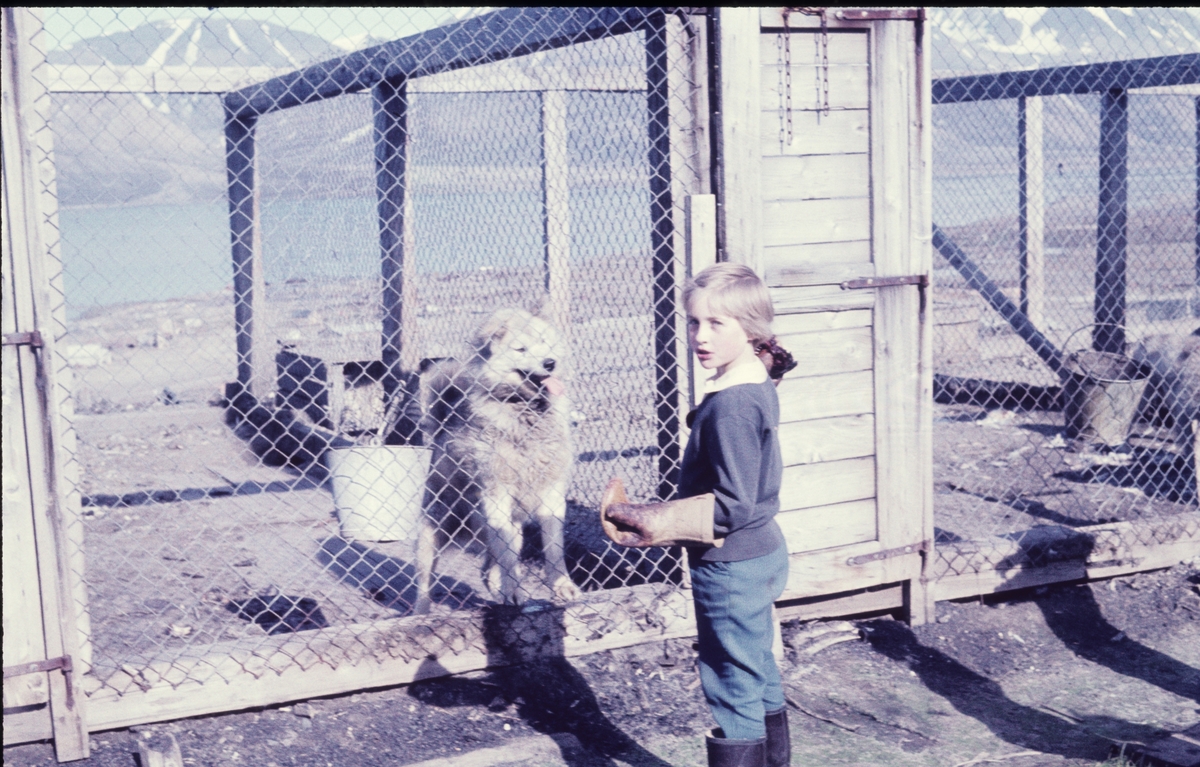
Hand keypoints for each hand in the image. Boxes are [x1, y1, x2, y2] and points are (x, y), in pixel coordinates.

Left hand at [600, 477, 718, 547]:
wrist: (688, 521)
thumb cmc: (668, 522)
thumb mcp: (645, 518)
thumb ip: (626, 514)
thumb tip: (608, 510)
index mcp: (627, 539)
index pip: (608, 523)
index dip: (607, 506)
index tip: (612, 490)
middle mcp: (629, 533)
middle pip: (611, 515)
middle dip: (611, 498)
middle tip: (614, 481)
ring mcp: (635, 524)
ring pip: (618, 509)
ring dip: (615, 495)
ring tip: (617, 480)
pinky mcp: (641, 516)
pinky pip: (625, 506)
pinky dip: (622, 496)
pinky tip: (620, 484)